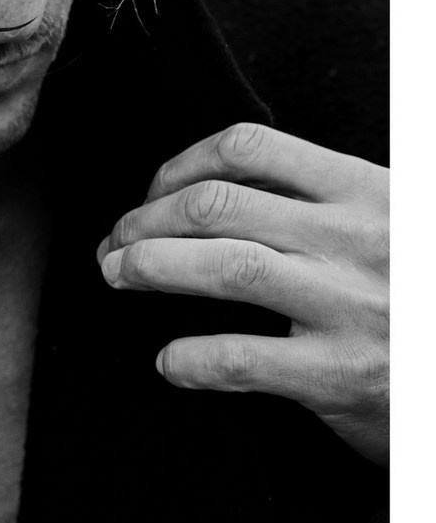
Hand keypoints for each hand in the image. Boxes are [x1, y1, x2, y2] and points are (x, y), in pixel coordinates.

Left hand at [96, 122, 388, 463]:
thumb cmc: (415, 294)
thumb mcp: (388, 224)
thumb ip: (317, 203)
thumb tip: (208, 193)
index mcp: (367, 191)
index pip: (249, 148)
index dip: (179, 166)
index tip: (153, 192)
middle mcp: (357, 240)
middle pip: (217, 205)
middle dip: (145, 219)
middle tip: (116, 242)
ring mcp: (350, 306)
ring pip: (222, 266)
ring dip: (150, 266)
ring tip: (119, 275)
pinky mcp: (342, 374)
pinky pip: (239, 356)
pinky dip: (188, 358)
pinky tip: (171, 362)